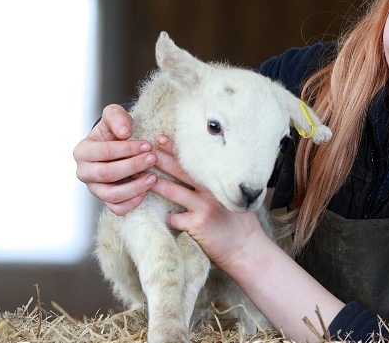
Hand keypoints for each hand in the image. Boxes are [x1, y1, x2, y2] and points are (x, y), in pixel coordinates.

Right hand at [73, 104, 157, 214]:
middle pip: (107, 174)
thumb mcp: (114, 116)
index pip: (104, 152)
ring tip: (153, 177)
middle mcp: (84, 172)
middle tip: (153, 158)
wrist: (116, 145)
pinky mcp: (106, 200)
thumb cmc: (115, 130)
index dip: (127, 149)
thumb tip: (124, 133)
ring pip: (112, 195)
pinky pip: (118, 209)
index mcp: (82, 151)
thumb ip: (117, 118)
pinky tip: (147, 190)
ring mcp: (94, 189)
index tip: (147, 145)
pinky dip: (133, 202)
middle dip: (133, 166)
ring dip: (135, 187)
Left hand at [150, 135, 266, 267]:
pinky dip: (169, 218)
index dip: (177, 150)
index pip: (195, 163)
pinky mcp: (197, 225)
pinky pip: (174, 218)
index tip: (162, 139)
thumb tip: (200, 176)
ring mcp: (204, 208)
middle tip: (146, 149)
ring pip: (173, 191)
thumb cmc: (241, 225)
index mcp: (219, 183)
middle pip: (181, 171)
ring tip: (141, 176)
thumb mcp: (235, 199)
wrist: (247, 249)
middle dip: (162, 159)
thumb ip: (218, 188)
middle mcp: (212, 192)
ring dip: (155, 183)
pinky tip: (170, 220)